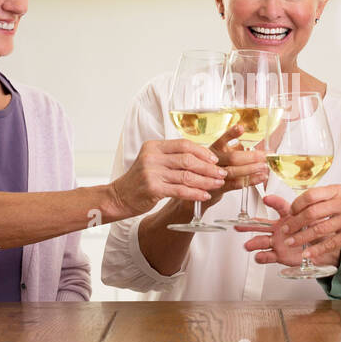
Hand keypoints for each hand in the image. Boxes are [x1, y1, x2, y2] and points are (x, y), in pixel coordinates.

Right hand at [107, 138, 225, 217]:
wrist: (118, 197)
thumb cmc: (139, 180)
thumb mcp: (152, 161)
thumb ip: (172, 157)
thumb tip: (200, 157)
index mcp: (153, 147)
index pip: (183, 144)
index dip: (202, 151)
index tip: (214, 159)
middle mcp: (152, 157)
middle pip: (187, 159)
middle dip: (208, 167)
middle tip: (221, 173)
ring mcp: (151, 173)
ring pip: (186, 175)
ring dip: (205, 181)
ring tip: (217, 184)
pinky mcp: (153, 189)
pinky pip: (180, 190)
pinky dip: (195, 193)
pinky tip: (204, 196)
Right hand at [202, 124, 269, 209]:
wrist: (202, 188)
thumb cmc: (216, 168)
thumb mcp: (223, 154)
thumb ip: (236, 149)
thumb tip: (256, 148)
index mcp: (214, 150)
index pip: (222, 140)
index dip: (231, 134)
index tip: (240, 128)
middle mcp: (213, 161)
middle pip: (232, 158)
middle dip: (251, 156)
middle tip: (264, 155)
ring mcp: (215, 175)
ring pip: (234, 171)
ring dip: (251, 169)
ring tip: (264, 166)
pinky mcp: (219, 188)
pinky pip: (236, 184)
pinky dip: (251, 180)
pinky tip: (261, 177)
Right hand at [240, 195, 315, 266]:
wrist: (322, 250)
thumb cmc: (317, 233)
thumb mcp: (315, 220)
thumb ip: (308, 214)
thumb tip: (308, 207)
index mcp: (289, 216)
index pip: (279, 206)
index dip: (273, 202)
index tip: (266, 198)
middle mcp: (280, 228)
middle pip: (261, 225)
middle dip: (250, 225)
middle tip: (240, 225)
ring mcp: (278, 241)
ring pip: (262, 241)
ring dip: (254, 243)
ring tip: (248, 245)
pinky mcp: (279, 255)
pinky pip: (268, 256)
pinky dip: (262, 257)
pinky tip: (258, 256)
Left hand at [245, 185, 340, 263]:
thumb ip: (325, 200)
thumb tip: (299, 206)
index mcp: (338, 191)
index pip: (311, 195)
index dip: (297, 204)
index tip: (289, 212)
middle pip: (312, 212)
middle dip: (295, 222)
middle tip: (285, 230)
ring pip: (318, 229)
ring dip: (302, 237)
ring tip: (291, 242)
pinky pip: (329, 243)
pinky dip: (315, 250)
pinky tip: (307, 254)